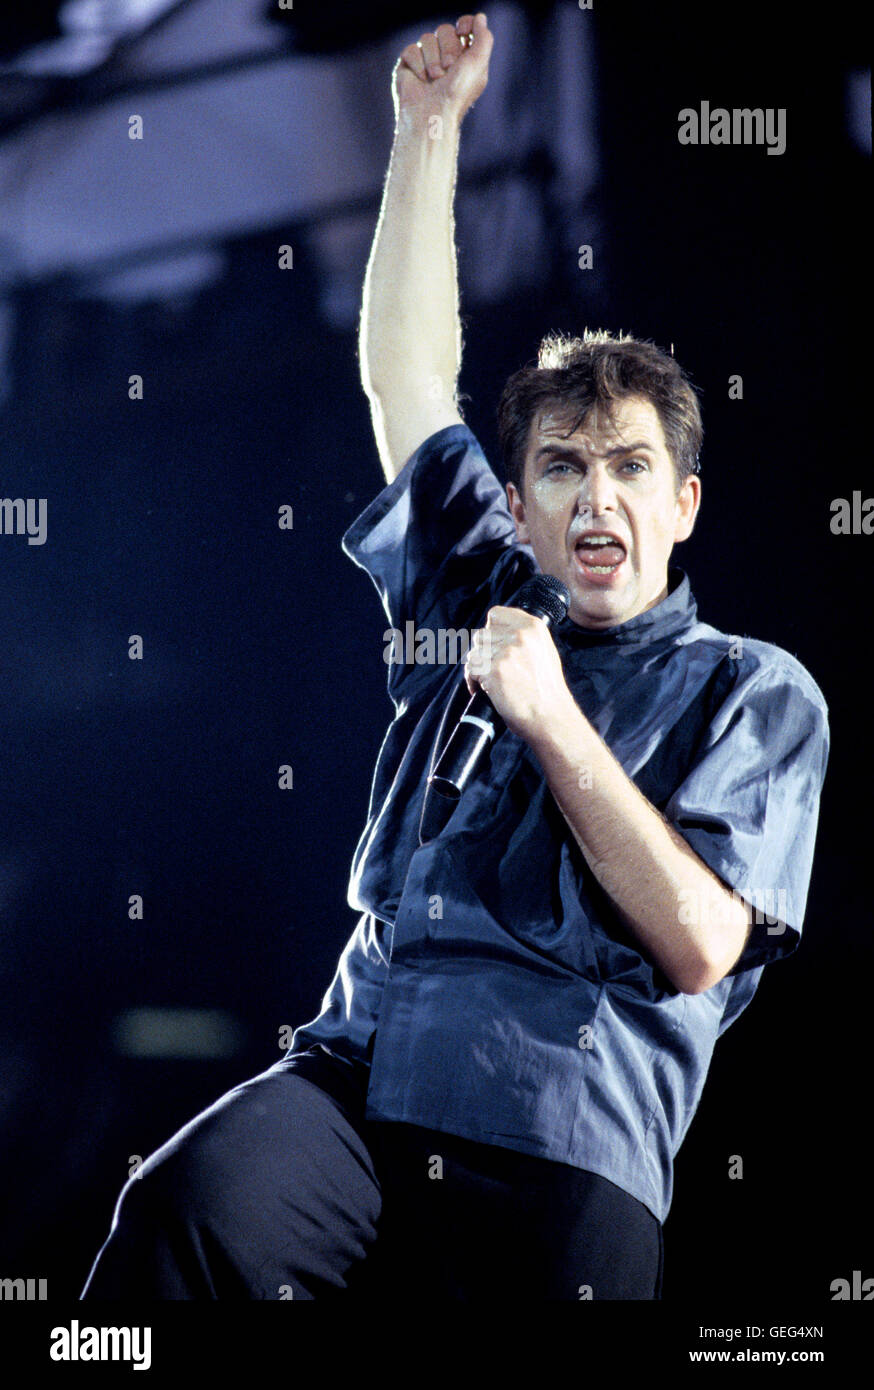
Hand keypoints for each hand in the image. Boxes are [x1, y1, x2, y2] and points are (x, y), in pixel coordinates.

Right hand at [393, 14, 492, 124]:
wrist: (432, 113)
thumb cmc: (457, 93)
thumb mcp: (478, 64)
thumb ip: (484, 38)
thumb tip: (480, 17)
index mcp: (465, 57)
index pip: (464, 26)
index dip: (465, 24)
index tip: (463, 31)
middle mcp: (445, 57)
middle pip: (445, 30)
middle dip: (448, 49)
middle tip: (449, 69)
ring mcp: (425, 60)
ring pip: (427, 38)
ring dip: (433, 60)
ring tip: (435, 79)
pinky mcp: (408, 65)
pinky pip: (411, 49)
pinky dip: (418, 65)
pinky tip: (421, 81)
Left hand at [464, 605, 575, 742]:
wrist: (551, 717)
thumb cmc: (547, 691)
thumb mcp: (544, 651)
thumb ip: (523, 637)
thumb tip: (496, 632)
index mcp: (534, 626)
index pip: (496, 614)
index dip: (490, 631)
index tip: (493, 646)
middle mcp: (520, 635)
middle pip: (481, 635)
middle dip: (483, 653)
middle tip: (493, 669)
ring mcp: (507, 652)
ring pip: (474, 653)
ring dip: (477, 669)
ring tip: (491, 682)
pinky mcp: (495, 670)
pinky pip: (471, 669)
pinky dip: (473, 681)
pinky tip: (486, 690)